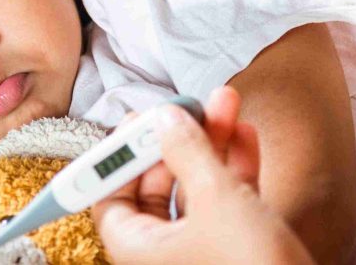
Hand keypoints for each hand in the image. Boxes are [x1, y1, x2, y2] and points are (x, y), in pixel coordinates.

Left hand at [92, 87, 314, 264]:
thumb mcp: (216, 198)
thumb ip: (187, 151)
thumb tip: (166, 120)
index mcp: (140, 251)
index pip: (110, 197)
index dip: (119, 156)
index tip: (138, 121)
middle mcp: (166, 254)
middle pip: (157, 187)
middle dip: (175, 140)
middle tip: (187, 107)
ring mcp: (203, 251)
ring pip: (197, 189)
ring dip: (211, 144)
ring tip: (224, 104)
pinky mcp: (237, 249)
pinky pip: (227, 202)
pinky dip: (235, 168)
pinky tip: (245, 135)